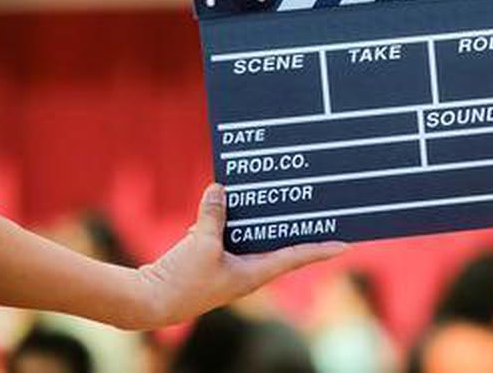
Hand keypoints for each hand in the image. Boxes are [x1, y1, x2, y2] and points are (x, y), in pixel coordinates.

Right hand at [131, 184, 344, 328]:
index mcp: (253, 274)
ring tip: (274, 195)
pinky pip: (228, 239)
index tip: (346, 245)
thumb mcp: (200, 244)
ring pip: (252, 239)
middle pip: (277, 246)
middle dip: (294, 227)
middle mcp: (246, 273)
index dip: (320, 250)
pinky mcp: (210, 264)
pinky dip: (229, 222)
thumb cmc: (180, 281)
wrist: (147, 302)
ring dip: (259, 221)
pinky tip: (223, 202)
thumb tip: (219, 189)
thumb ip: (213, 216)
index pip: (295, 258)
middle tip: (315, 208)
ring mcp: (228, 269)